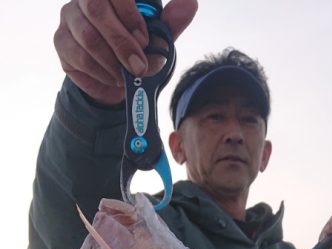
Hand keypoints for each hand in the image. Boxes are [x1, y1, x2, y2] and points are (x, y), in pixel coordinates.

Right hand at [54, 0, 197, 104]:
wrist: (115, 79)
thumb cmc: (136, 50)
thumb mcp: (156, 39)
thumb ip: (170, 22)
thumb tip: (190, 4)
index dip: (128, 14)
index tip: (144, 39)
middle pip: (95, 9)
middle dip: (121, 42)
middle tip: (138, 66)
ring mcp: (69, 18)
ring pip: (87, 37)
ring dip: (112, 62)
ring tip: (127, 76)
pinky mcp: (61, 42)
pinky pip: (78, 57)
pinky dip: (100, 73)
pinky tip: (113, 78)